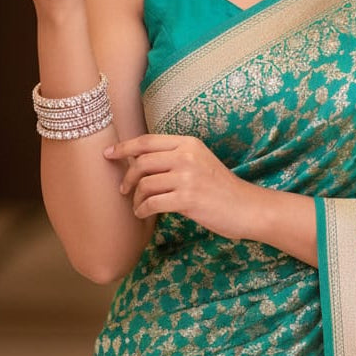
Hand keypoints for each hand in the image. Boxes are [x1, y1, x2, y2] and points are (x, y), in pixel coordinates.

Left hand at [104, 134, 259, 240]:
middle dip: (127, 177)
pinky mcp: (187, 199)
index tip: (108, 154)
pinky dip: (143, 210)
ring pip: (144, 184)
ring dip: (135, 198)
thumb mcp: (200, 161)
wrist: (246, 206)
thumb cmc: (220, 187)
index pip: (147, 141)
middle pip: (141, 162)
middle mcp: (186, 156)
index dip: (124, 147)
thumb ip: (175, 157)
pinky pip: (152, 203)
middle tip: (124, 189)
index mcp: (188, 143)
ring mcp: (187, 177)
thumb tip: (140, 161)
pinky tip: (144, 214)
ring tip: (137, 206)